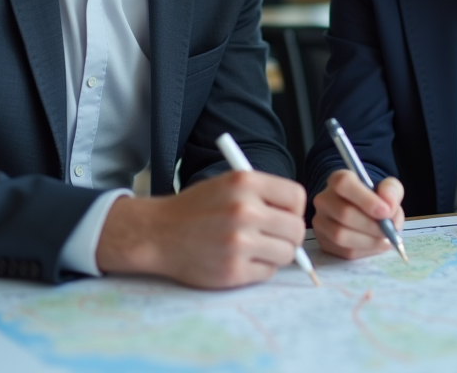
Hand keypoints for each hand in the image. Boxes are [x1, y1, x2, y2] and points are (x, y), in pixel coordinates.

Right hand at [95, 170, 305, 288]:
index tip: (285, 215)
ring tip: (255, 248)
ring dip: (276, 254)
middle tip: (274, 237)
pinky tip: (241, 260)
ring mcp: (238, 243)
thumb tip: (297, 217)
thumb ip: (263, 195)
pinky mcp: (232, 271)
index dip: (294, 209)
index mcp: (245, 183)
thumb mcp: (228, 184)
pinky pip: (268, 273)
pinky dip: (260, 269)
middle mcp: (244, 211)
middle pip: (296, 230)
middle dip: (289, 236)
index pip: (297, 197)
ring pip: (286, 254)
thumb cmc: (196, 208)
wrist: (158, 233)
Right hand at [312, 170, 404, 259]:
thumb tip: (388, 205)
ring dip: (368, 241)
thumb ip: (391, 191)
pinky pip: (343, 251)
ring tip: (384, 239)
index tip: (385, 211)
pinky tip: (375, 244)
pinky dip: (364, 251)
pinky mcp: (324, 242)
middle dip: (371, 225)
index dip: (365, 199)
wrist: (364, 214)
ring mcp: (320, 222)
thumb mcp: (388, 189)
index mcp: (338, 180)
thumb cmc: (375, 199)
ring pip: (340, 235)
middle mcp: (324, 200)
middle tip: (388, 231)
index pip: (343, 184)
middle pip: (344, 213)